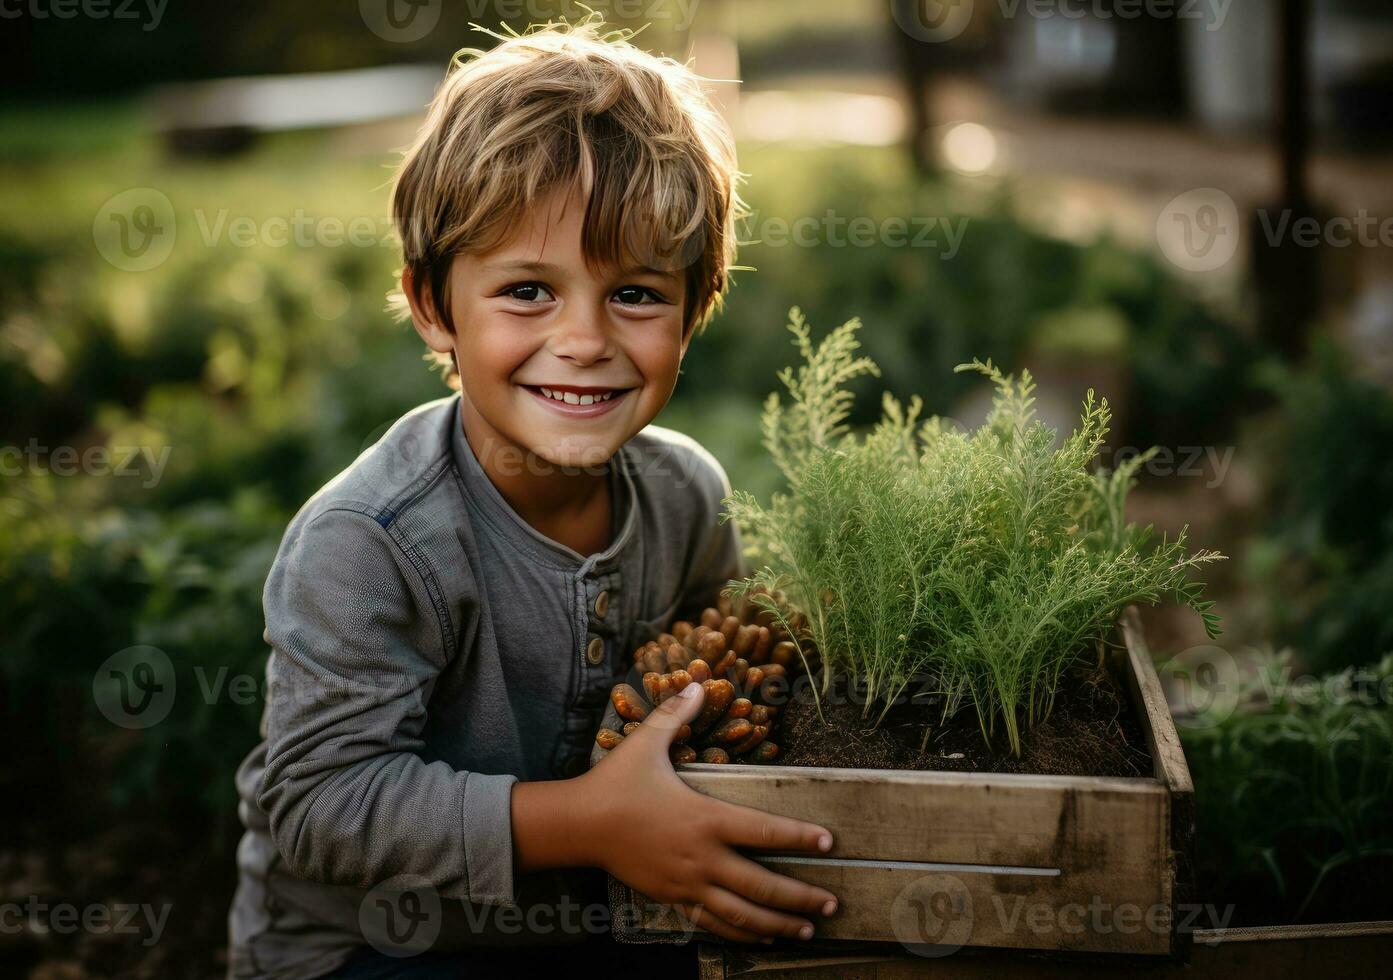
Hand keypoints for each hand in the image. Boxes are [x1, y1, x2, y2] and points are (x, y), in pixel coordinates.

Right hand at [579, 682, 838, 942]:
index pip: (763, 830)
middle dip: (801, 894)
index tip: (828, 842)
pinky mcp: (672, 899)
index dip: (798, 836)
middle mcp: (702, 857)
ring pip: (742, 913)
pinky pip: (713, 923)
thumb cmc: (616, 782)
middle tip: (834, 900)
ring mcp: (687, 883)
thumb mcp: (646, 742)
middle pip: (762, 884)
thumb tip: (700, 682)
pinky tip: (762, 937)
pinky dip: (741, 933)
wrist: (579, 825)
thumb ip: (676, 714)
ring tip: (808, 928)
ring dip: (779, 922)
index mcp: (704, 817)